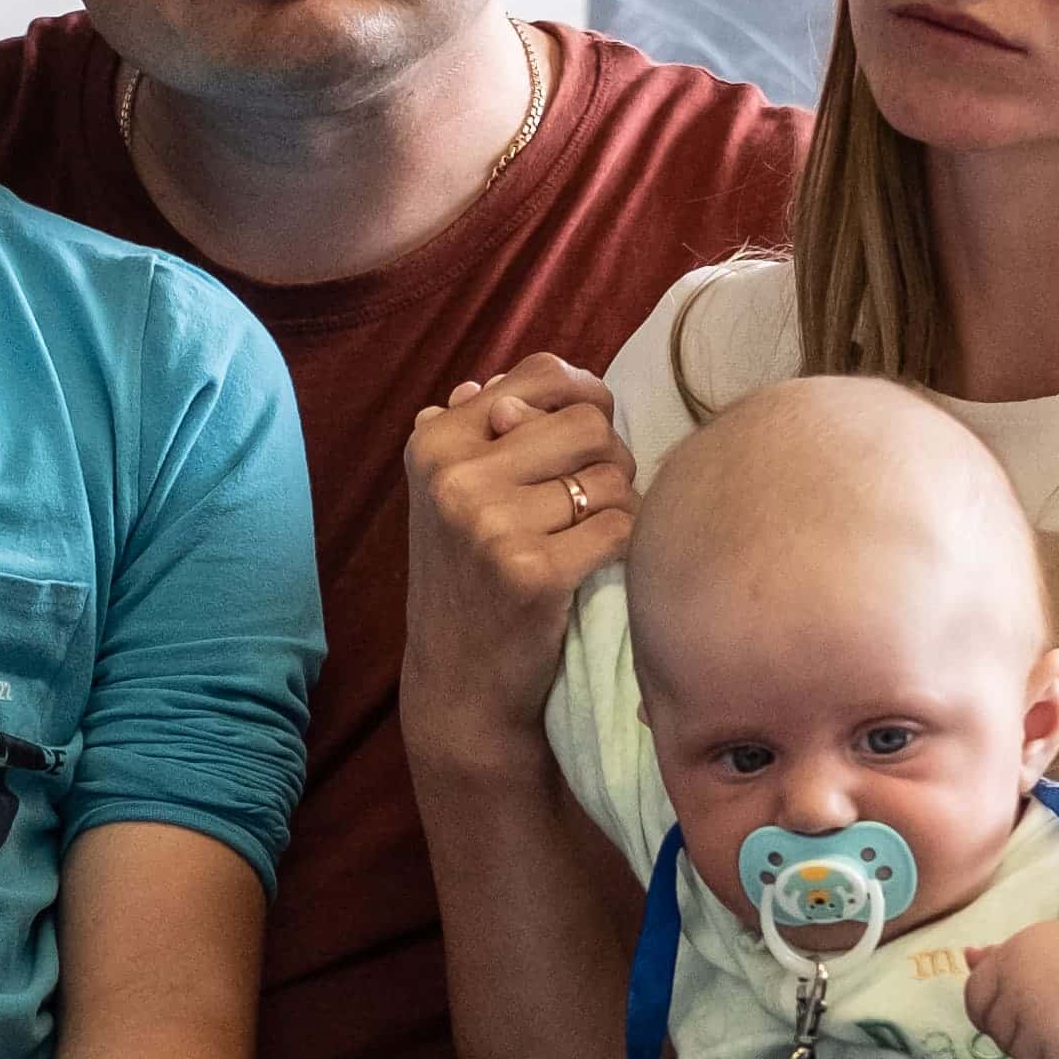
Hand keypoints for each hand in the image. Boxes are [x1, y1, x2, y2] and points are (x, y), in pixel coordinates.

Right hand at [398, 354, 634, 764]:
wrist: (461, 684)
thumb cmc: (469, 580)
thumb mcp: (450, 498)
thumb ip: (476, 435)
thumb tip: (489, 384)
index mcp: (434, 441)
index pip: (542, 374)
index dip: (586, 396)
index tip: (588, 436)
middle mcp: (454, 476)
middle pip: (589, 423)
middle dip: (610, 457)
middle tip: (591, 498)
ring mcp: (489, 525)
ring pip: (611, 476)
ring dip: (618, 505)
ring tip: (588, 534)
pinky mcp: (531, 573)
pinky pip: (620, 526)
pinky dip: (624, 544)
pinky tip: (598, 564)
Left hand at [965, 914, 1058, 1058]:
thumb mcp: (1048, 942)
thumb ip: (1005, 955)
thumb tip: (968, 957)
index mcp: (1010, 961)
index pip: (975, 1001)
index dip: (996, 1012)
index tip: (1024, 1014)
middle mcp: (1017, 994)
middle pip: (1001, 1036)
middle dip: (1024, 1036)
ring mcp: (1039, 1030)